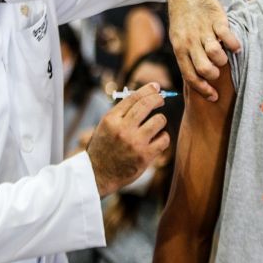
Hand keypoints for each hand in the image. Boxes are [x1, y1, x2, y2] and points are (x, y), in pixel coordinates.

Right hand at [86, 83, 169, 197]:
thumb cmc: (104, 147)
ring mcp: (135, 143)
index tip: (156, 87)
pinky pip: (164, 139)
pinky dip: (163, 137)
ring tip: (156, 124)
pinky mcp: (145, 156)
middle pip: (147, 105)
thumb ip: (122, 112)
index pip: (133, 97)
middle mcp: (122, 129)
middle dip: (158, 98)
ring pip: (159, 120)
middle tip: (161, 99)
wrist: (97, 174)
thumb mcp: (106, 126)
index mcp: (111, 119)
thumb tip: (146, 95)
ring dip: (160, 120)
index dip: (148, 89)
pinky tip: (157, 139)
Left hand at [167, 0, 240, 101]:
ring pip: (215, 54)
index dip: (203, 90)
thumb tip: (197, 80)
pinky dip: (234, 45)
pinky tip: (235, 47)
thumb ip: (186, 57)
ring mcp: (204, 30)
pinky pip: (228, 36)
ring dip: (223, 60)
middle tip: (218, 72)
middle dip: (214, 75)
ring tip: (225, 56)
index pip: (190, 76)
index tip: (214, 97)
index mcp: (180, 49)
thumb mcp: (178, 40)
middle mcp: (191, 41)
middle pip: (204, 68)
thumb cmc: (183, 21)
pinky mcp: (216, 19)